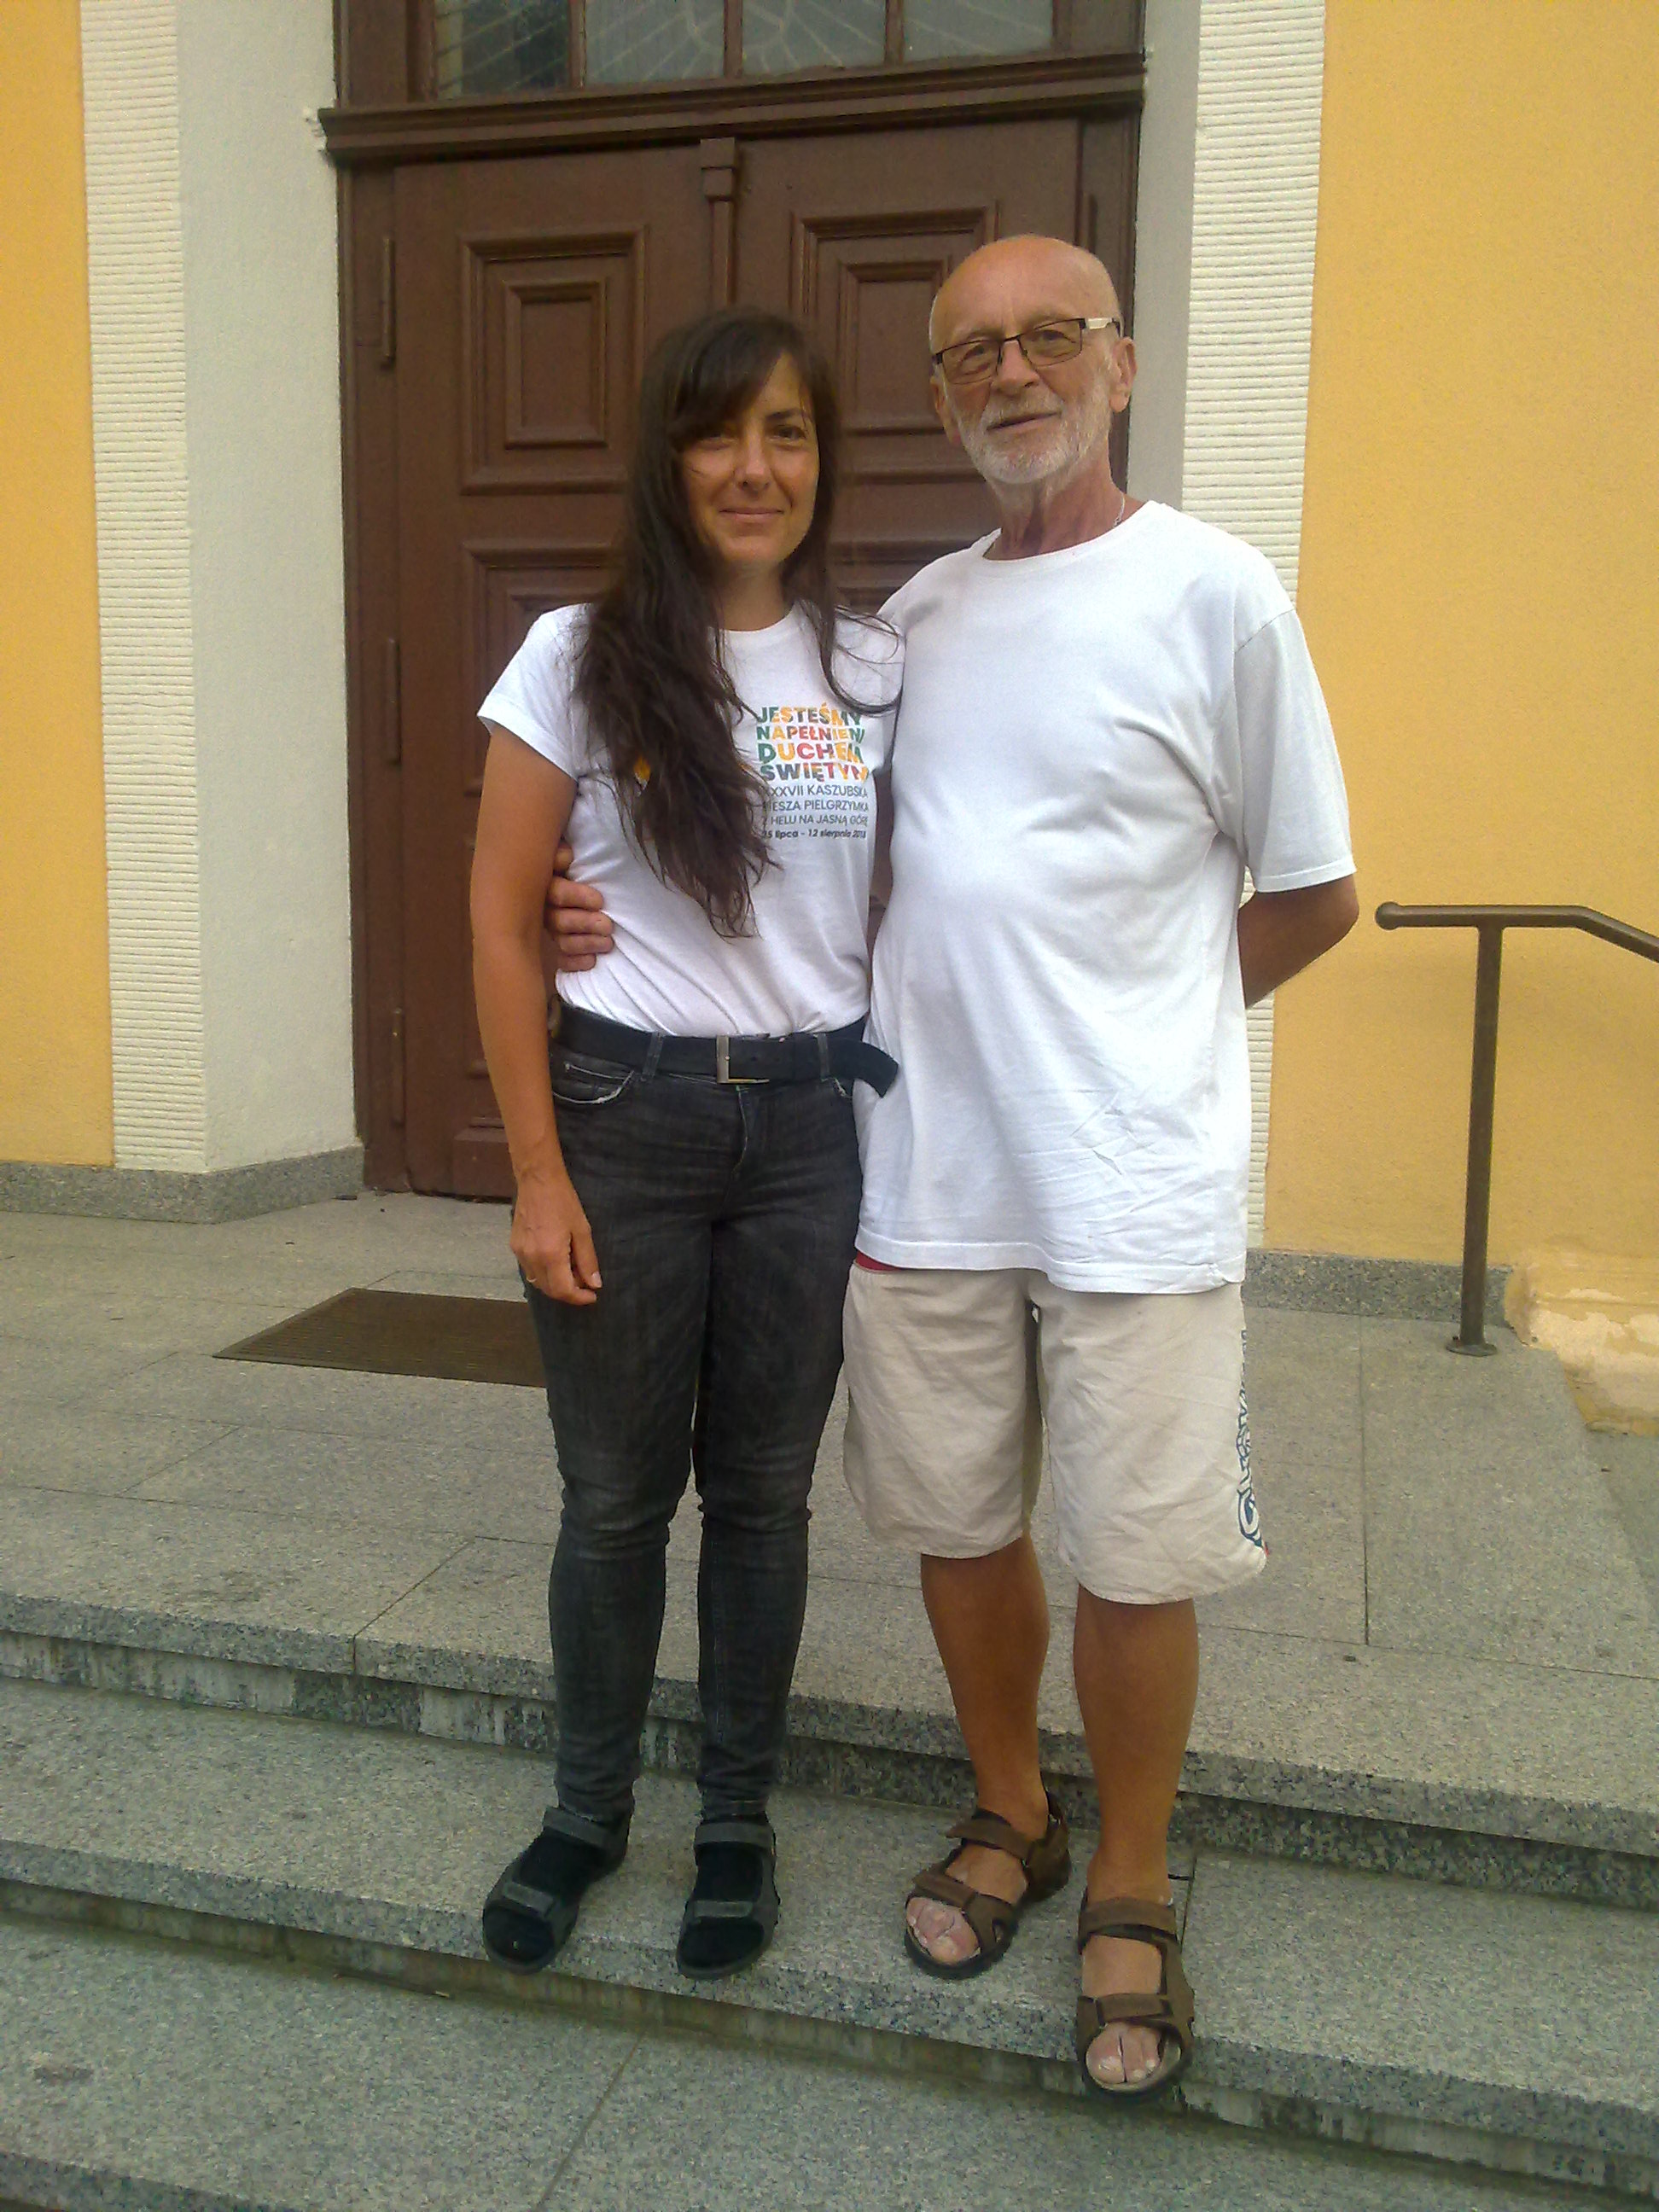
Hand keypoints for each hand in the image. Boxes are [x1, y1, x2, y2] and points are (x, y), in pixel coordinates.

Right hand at [511, 1169, 601, 1304]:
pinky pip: (530, 1270)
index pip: (563, 1290)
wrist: (537, 1180)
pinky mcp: (514, 1247)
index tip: (592, 1295)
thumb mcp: (582, 1230)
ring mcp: (519, 1254)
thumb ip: (588, 1260)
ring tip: (571, 1271)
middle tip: (584, 1283)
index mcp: (550, 1255)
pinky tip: (556, 1261)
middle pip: (549, 1290)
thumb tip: (594, 1284)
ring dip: (556, 1284)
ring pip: (538, 1282)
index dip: (579, 1298)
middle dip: (568, 1292)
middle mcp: (532, 1259)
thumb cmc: (564, 1202)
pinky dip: (544, 1273)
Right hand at [543, 841, 614, 972]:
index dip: (576, 897)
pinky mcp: (556, 947)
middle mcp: (544, 908)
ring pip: (562, 942)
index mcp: (547, 883)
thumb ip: (562, 854)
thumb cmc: (580, 867)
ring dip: (586, 943)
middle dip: (585, 924)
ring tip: (607, 943)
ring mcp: (549, 929)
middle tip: (607, 926)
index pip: (556, 893)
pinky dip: (576, 962)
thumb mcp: (569, 854)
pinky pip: (562, 960)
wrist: (584, 881)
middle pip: (559, 921)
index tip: (599, 902)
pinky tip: (591, 961)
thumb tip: (566, 857)